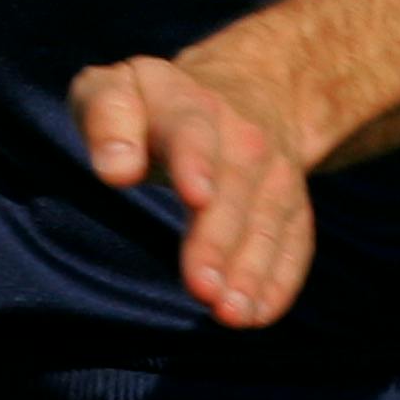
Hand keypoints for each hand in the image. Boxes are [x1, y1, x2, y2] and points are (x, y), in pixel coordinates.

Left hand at [69, 43, 315, 328]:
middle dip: (219, 237)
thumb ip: (105, 113)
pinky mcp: (293, 204)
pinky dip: (280, 279)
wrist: (246, 87)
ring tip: (230, 313)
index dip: (196, 161)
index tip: (194, 196)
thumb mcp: (117, 86)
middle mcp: (241, 134)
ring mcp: (274, 170)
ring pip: (267, 219)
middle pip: (234, 184)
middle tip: (201, 287)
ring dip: (252, 269)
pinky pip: (295, 240)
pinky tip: (259, 313)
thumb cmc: (155, 104)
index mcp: (188, 102)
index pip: (193, 129)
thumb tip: (115, 169)